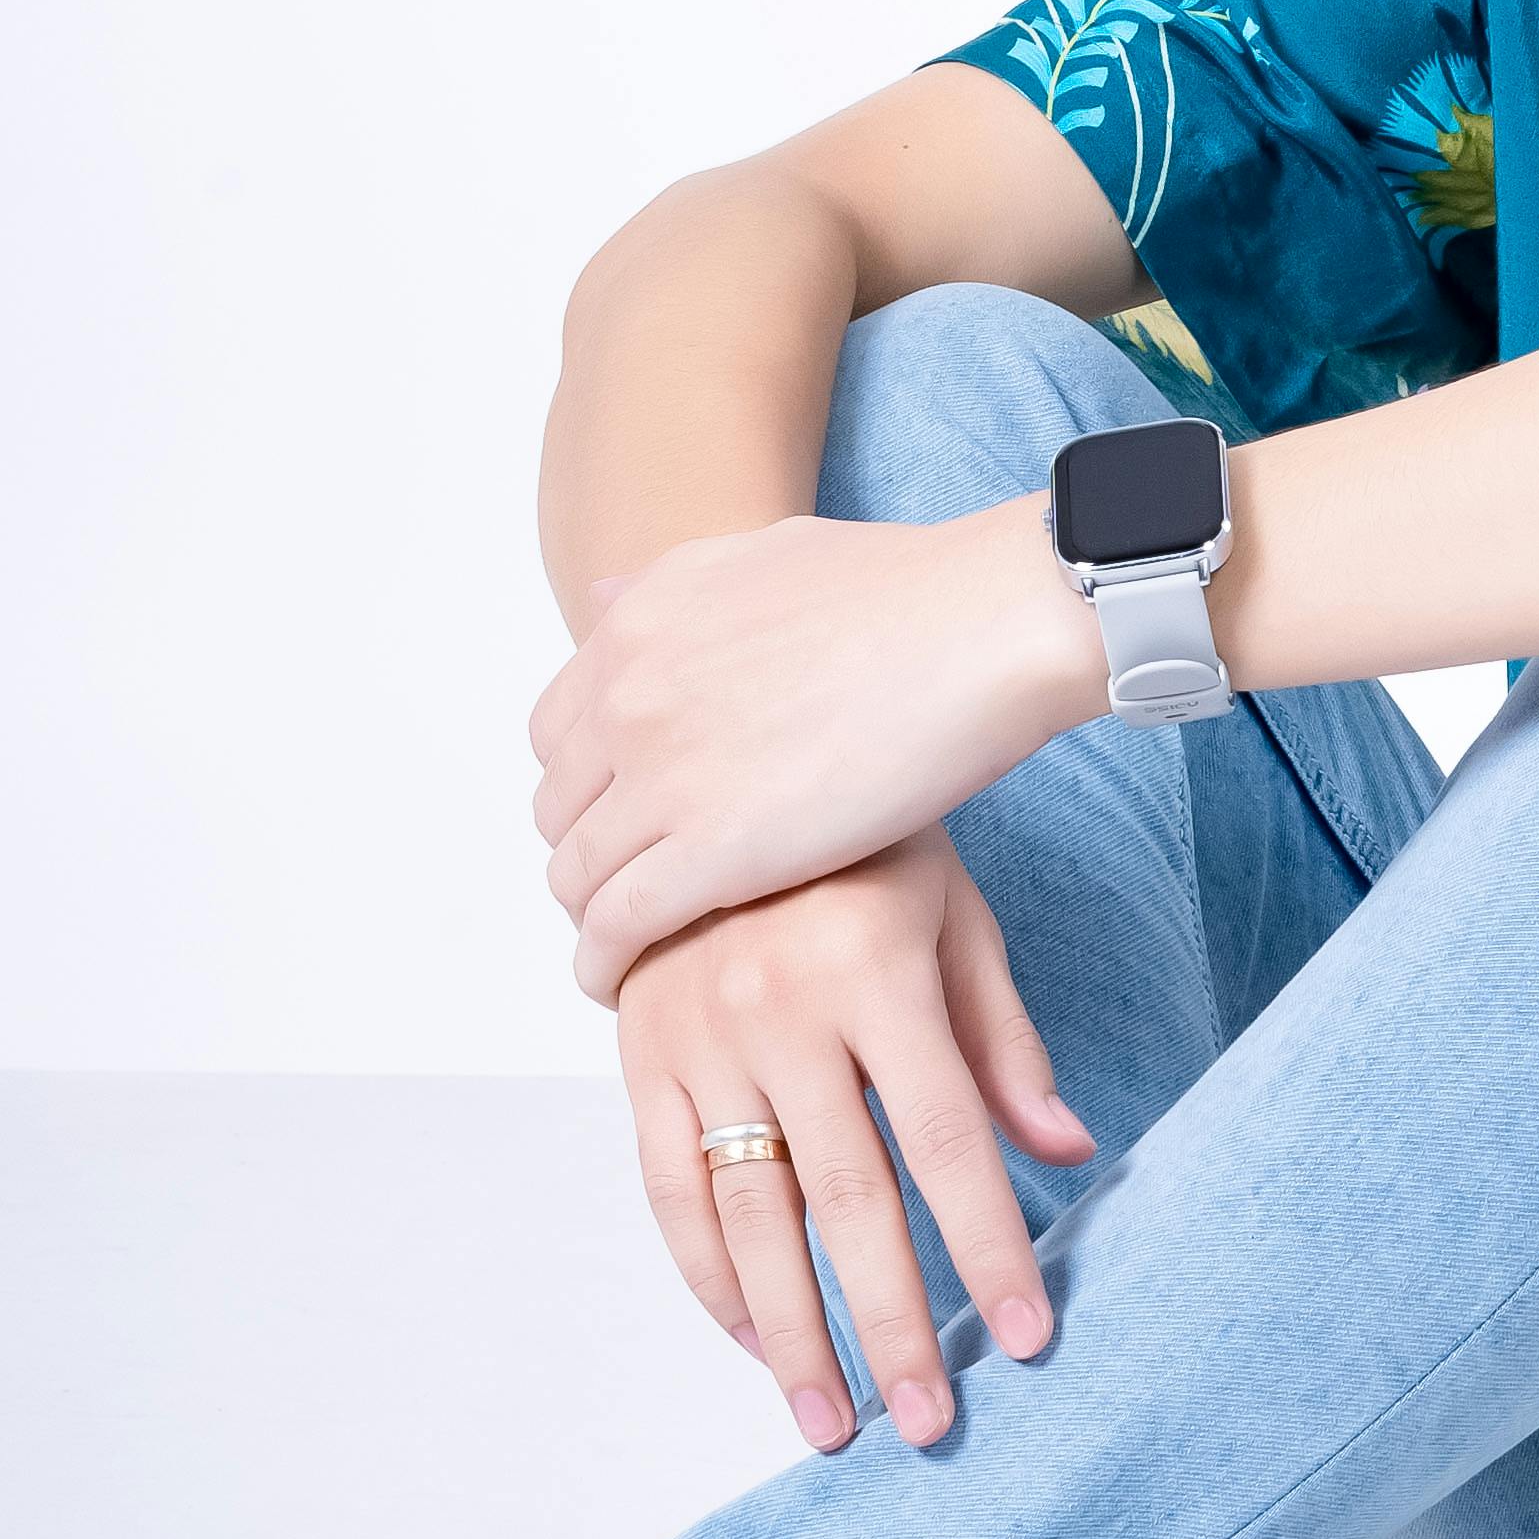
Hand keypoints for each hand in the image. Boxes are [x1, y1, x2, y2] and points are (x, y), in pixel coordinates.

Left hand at [532, 504, 1097, 1002]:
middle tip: (636, 890)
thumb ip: (671, 587)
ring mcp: (662, 776)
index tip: (623, 820)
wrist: (982, 624)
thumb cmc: (906, 589)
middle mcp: (628, 697)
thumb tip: (603, 600)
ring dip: (595, 916)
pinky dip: (604, 963)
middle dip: (592, 852)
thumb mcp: (759, 555)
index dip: (587, 787)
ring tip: (634, 948)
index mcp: (636, 627)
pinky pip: (616, 926)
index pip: (556, 735)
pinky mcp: (711, 852)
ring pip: (578, 876)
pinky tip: (623, 983)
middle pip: (560, 810)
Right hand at [615, 840, 1099, 1450]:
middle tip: (933, 1424)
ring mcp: (697, 1038)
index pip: (944, 1141)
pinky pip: (670, 1191)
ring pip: (748, 1217)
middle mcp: (779, 1012)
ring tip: (836, 1423)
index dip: (989, 1245)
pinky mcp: (639, 1058)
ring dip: (794, 1333)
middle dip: (895, 1323)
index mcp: (873, 972)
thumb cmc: (864, 850)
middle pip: (847, 1201)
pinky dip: (711, 1278)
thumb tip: (1070, 1155)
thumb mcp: (953, 916)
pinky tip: (759, 1343)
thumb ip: (1003, 1041)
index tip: (1026, 1338)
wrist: (709, 767)